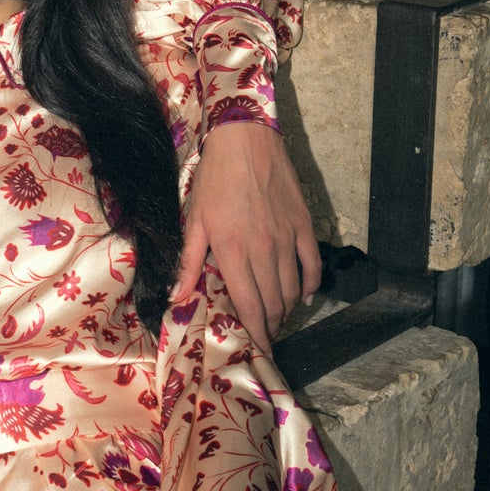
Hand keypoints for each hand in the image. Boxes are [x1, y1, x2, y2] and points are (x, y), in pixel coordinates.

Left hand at [172, 122, 319, 352]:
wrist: (245, 139)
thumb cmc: (215, 179)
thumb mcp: (195, 221)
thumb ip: (189, 263)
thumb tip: (176, 298)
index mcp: (233, 252)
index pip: (250, 306)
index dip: (257, 334)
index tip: (260, 351)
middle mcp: (264, 250)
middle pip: (274, 303)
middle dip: (271, 326)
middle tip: (265, 334)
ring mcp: (287, 238)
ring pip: (293, 289)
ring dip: (287, 309)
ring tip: (278, 317)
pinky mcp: (304, 224)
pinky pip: (312, 264)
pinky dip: (311, 285)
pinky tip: (305, 295)